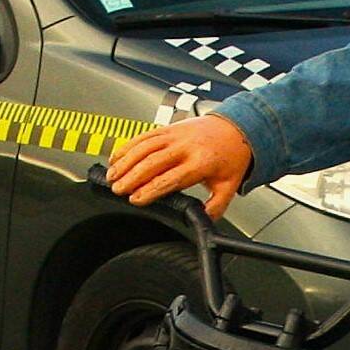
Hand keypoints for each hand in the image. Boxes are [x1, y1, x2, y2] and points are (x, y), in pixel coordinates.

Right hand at [105, 114, 253, 217]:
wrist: (237, 128)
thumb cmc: (231, 157)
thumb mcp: (228, 186)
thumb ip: (215, 207)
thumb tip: (202, 221)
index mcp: (201, 163)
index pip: (170, 178)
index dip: (150, 190)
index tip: (136, 199)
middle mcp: (186, 147)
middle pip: (153, 162)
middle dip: (132, 177)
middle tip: (118, 190)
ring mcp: (176, 135)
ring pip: (144, 147)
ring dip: (125, 162)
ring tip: (112, 177)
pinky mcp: (169, 128)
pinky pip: (144, 136)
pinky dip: (127, 146)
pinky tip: (116, 158)